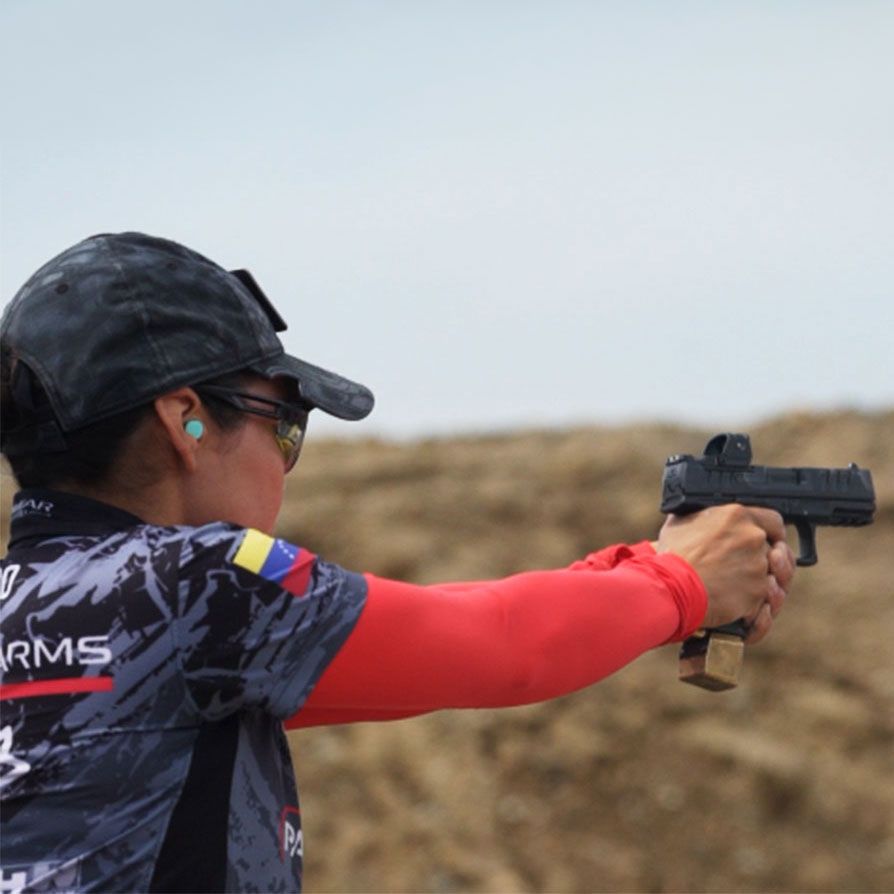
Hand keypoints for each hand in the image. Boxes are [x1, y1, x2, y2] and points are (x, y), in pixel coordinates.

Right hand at [655, 505, 795, 640]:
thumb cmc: (672, 555)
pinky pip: (766, 604)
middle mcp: (753, 538)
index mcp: (737, 516)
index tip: (770, 542)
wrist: (671, 586)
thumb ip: (703, 516)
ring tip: (747, 593)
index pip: (773, 521)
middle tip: (752, 571)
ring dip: (764, 587)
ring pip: (775, 580)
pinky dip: (758, 611)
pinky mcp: (757, 593)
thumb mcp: (682, 521)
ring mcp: (758, 566)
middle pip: (777, 552)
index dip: (773, 533)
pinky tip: (745, 612)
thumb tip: (705, 516)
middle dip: (768, 562)